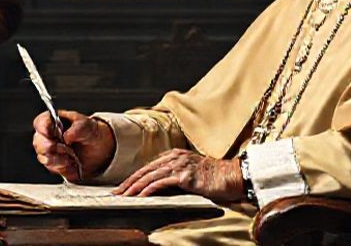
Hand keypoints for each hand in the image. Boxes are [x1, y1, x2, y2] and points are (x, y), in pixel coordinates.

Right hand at [32, 110, 115, 181]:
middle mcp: (48, 136)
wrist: (98, 149)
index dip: (42, 128)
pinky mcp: (53, 164)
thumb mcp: (87, 126)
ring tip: (71, 155)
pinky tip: (71, 162)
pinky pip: (51, 167)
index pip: (40, 123)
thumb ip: (77, 128)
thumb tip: (66, 136)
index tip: (50, 133)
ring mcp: (49, 151)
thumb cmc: (89, 133)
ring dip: (57, 158)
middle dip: (51, 146)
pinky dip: (62, 166)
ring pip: (43, 156)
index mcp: (54, 121)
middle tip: (65, 147)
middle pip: (38, 142)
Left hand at [114, 149, 243, 202]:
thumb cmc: (215, 178)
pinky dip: (149, 189)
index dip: (134, 177)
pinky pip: (162, 182)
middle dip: (129, 182)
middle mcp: (175, 157)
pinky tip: (140, 196)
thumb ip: (175, 177)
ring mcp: (180, 165)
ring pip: (150, 176)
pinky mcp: (184, 175)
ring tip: (124, 196)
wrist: (233, 176)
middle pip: (145, 170)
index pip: (149, 167)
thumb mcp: (191, 174)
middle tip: (116, 192)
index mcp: (175, 155)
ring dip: (134, 187)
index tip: (123, 187)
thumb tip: (159, 188)